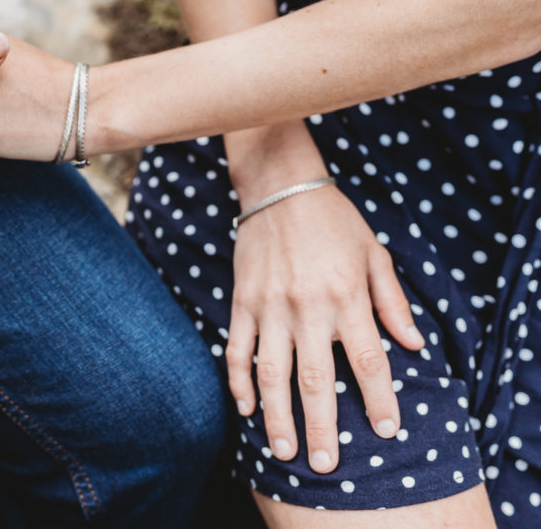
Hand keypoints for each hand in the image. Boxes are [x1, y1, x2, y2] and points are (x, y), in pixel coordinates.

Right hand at [226, 180, 424, 473]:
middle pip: (315, 379)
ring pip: (271, 373)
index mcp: (347, 297)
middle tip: (324, 464)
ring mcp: (270, 307)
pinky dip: (239, 383)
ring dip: (276, 416)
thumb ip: (392, 302)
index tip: (385, 431)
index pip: (368, 361)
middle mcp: (308, 307)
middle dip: (320, 426)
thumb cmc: (334, 221)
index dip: (378, 400)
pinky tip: (247, 409)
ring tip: (282, 451)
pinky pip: (237, 350)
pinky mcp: (243, 302)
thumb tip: (414, 346)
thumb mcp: (375, 255)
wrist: (280, 187)